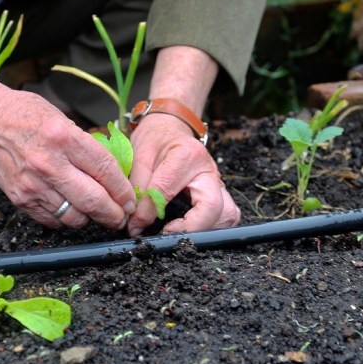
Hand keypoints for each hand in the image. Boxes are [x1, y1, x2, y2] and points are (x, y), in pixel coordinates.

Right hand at [0, 88, 136, 228]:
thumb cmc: (23, 114)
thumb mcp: (62, 118)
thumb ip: (86, 146)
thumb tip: (113, 172)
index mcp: (64, 138)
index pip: (106, 171)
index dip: (123, 191)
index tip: (130, 200)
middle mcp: (50, 164)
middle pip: (94, 201)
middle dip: (115, 214)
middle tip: (122, 217)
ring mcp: (33, 185)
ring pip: (75, 217)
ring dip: (90, 219)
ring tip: (96, 213)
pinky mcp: (20, 199)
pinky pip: (52, 221)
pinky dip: (66, 219)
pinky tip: (70, 209)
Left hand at [127, 114, 240, 235]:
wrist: (171, 128)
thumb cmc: (155, 139)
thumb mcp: (139, 157)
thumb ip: (138, 189)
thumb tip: (135, 225)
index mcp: (187, 155)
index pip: (168, 190)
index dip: (150, 212)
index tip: (136, 227)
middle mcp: (209, 169)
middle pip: (213, 207)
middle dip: (191, 228)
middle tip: (167, 235)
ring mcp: (219, 182)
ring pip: (227, 214)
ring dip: (206, 229)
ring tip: (179, 233)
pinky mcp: (220, 192)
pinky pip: (226, 215)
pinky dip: (210, 226)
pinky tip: (190, 228)